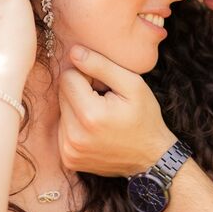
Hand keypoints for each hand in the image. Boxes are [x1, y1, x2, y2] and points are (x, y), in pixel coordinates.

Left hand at [58, 46, 175, 176]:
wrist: (151, 159)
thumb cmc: (145, 118)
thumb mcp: (133, 85)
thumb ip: (101, 65)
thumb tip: (73, 52)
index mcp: (90, 115)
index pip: (67, 78)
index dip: (87, 76)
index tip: (105, 87)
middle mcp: (74, 136)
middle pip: (62, 94)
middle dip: (80, 91)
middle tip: (105, 101)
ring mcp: (69, 151)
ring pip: (61, 111)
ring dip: (78, 109)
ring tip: (102, 117)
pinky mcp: (68, 159)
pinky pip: (62, 130)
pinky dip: (76, 126)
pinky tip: (95, 131)